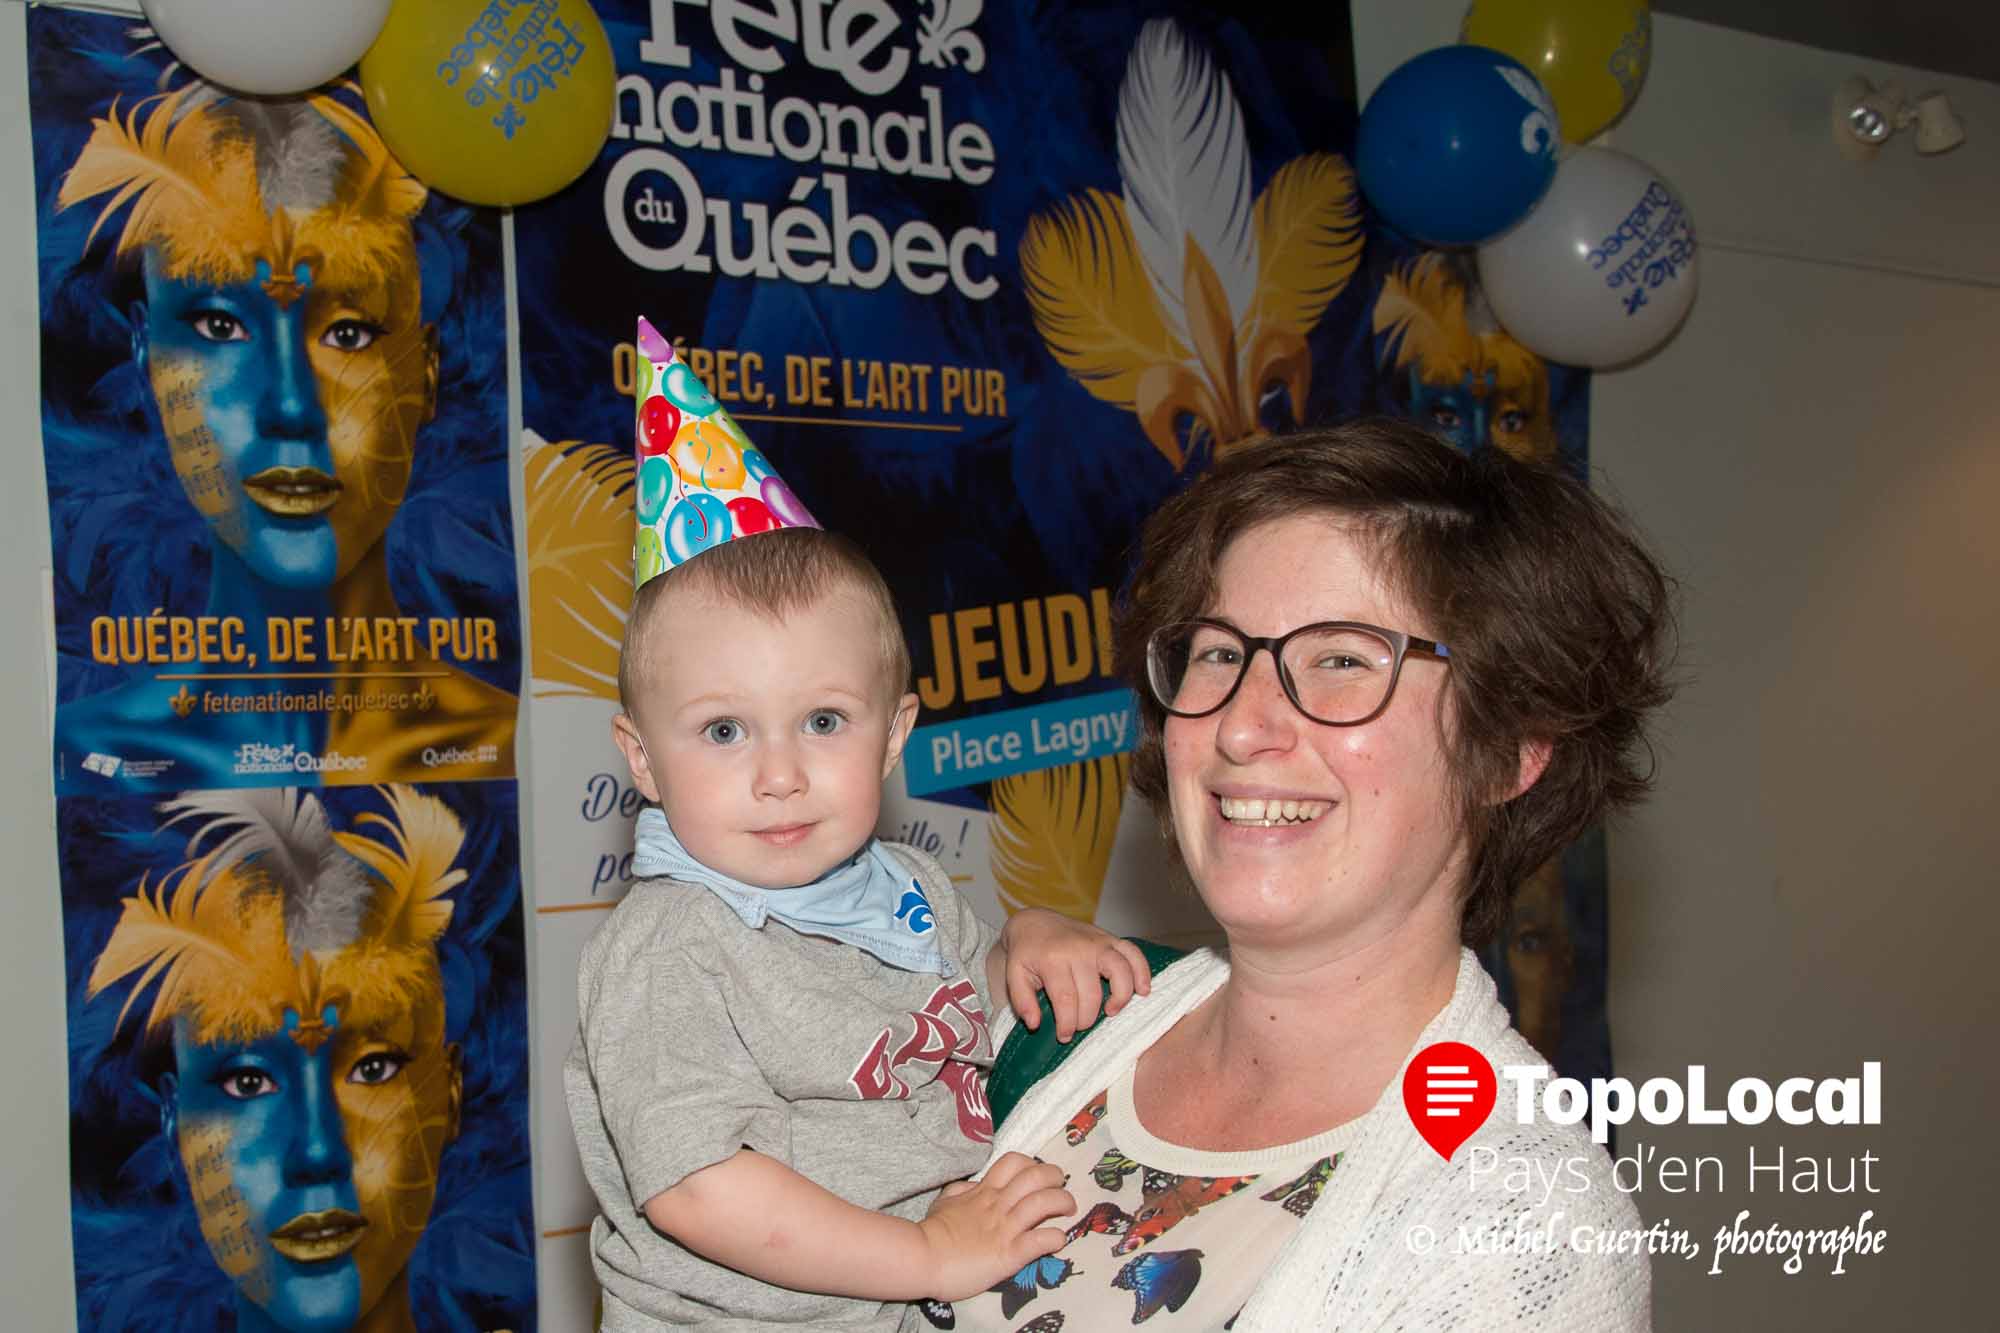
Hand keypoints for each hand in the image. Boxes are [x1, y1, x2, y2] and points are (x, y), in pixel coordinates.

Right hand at [917, 1152, 1073, 1299]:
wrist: (921, 1258)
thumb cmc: (931, 1232)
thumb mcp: (944, 1201)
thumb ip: (962, 1191)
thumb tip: (973, 1186)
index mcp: (984, 1192)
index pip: (1013, 1162)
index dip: (1031, 1163)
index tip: (1037, 1173)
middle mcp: (998, 1205)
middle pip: (1035, 1177)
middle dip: (1054, 1176)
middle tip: (1060, 1185)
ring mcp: (1005, 1229)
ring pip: (1042, 1203)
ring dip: (1062, 1202)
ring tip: (1069, 1208)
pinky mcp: (1009, 1255)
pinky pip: (1039, 1241)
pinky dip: (1055, 1238)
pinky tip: (1059, 1240)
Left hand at [999, 909, 1152, 1041]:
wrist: (1034, 922)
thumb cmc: (1026, 953)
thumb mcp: (1014, 975)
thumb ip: (1021, 1000)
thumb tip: (1034, 1024)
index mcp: (1052, 960)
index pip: (1066, 1000)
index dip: (1067, 1024)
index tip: (1064, 1036)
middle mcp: (1078, 949)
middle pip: (1092, 993)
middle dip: (1087, 1019)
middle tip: (1079, 1026)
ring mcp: (1098, 942)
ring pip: (1120, 971)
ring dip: (1120, 997)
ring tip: (1111, 1012)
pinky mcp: (1110, 938)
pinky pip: (1133, 953)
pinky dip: (1142, 972)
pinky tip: (1143, 990)